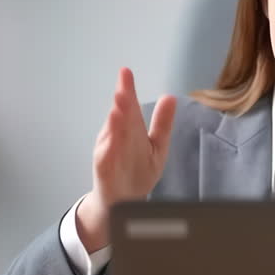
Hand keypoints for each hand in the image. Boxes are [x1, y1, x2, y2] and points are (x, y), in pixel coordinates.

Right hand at [75, 68, 175, 251]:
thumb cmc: (137, 172)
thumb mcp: (156, 146)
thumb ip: (163, 123)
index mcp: (130, 129)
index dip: (127, 89)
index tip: (126, 72)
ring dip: (114, 121)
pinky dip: (108, 148)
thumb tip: (170, 97)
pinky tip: (111, 139)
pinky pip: (105, 157)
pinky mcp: (104, 169)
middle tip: (123, 84)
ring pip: (111, 135)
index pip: (129, 105)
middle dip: (121, 101)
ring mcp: (109, 152)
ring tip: (118, 107)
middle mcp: (117, 137)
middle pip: (120, 116)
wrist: (124, 202)